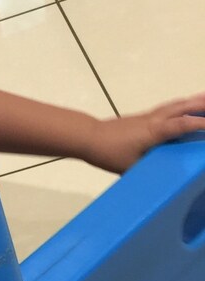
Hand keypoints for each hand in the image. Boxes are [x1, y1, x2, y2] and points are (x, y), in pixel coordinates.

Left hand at [86, 94, 204, 174]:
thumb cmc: (109, 153)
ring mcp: (148, 116)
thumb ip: (150, 169)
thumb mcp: (132, 167)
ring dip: (192, 102)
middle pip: (181, 107)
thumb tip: (164, 178)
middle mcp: (153, 119)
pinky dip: (181, 105)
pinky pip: (168, 108)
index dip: (199, 123)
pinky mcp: (143, 118)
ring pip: (174, 105)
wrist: (87, 137)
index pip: (181, 125)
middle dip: (201, 105)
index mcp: (153, 131)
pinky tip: (184, 107)